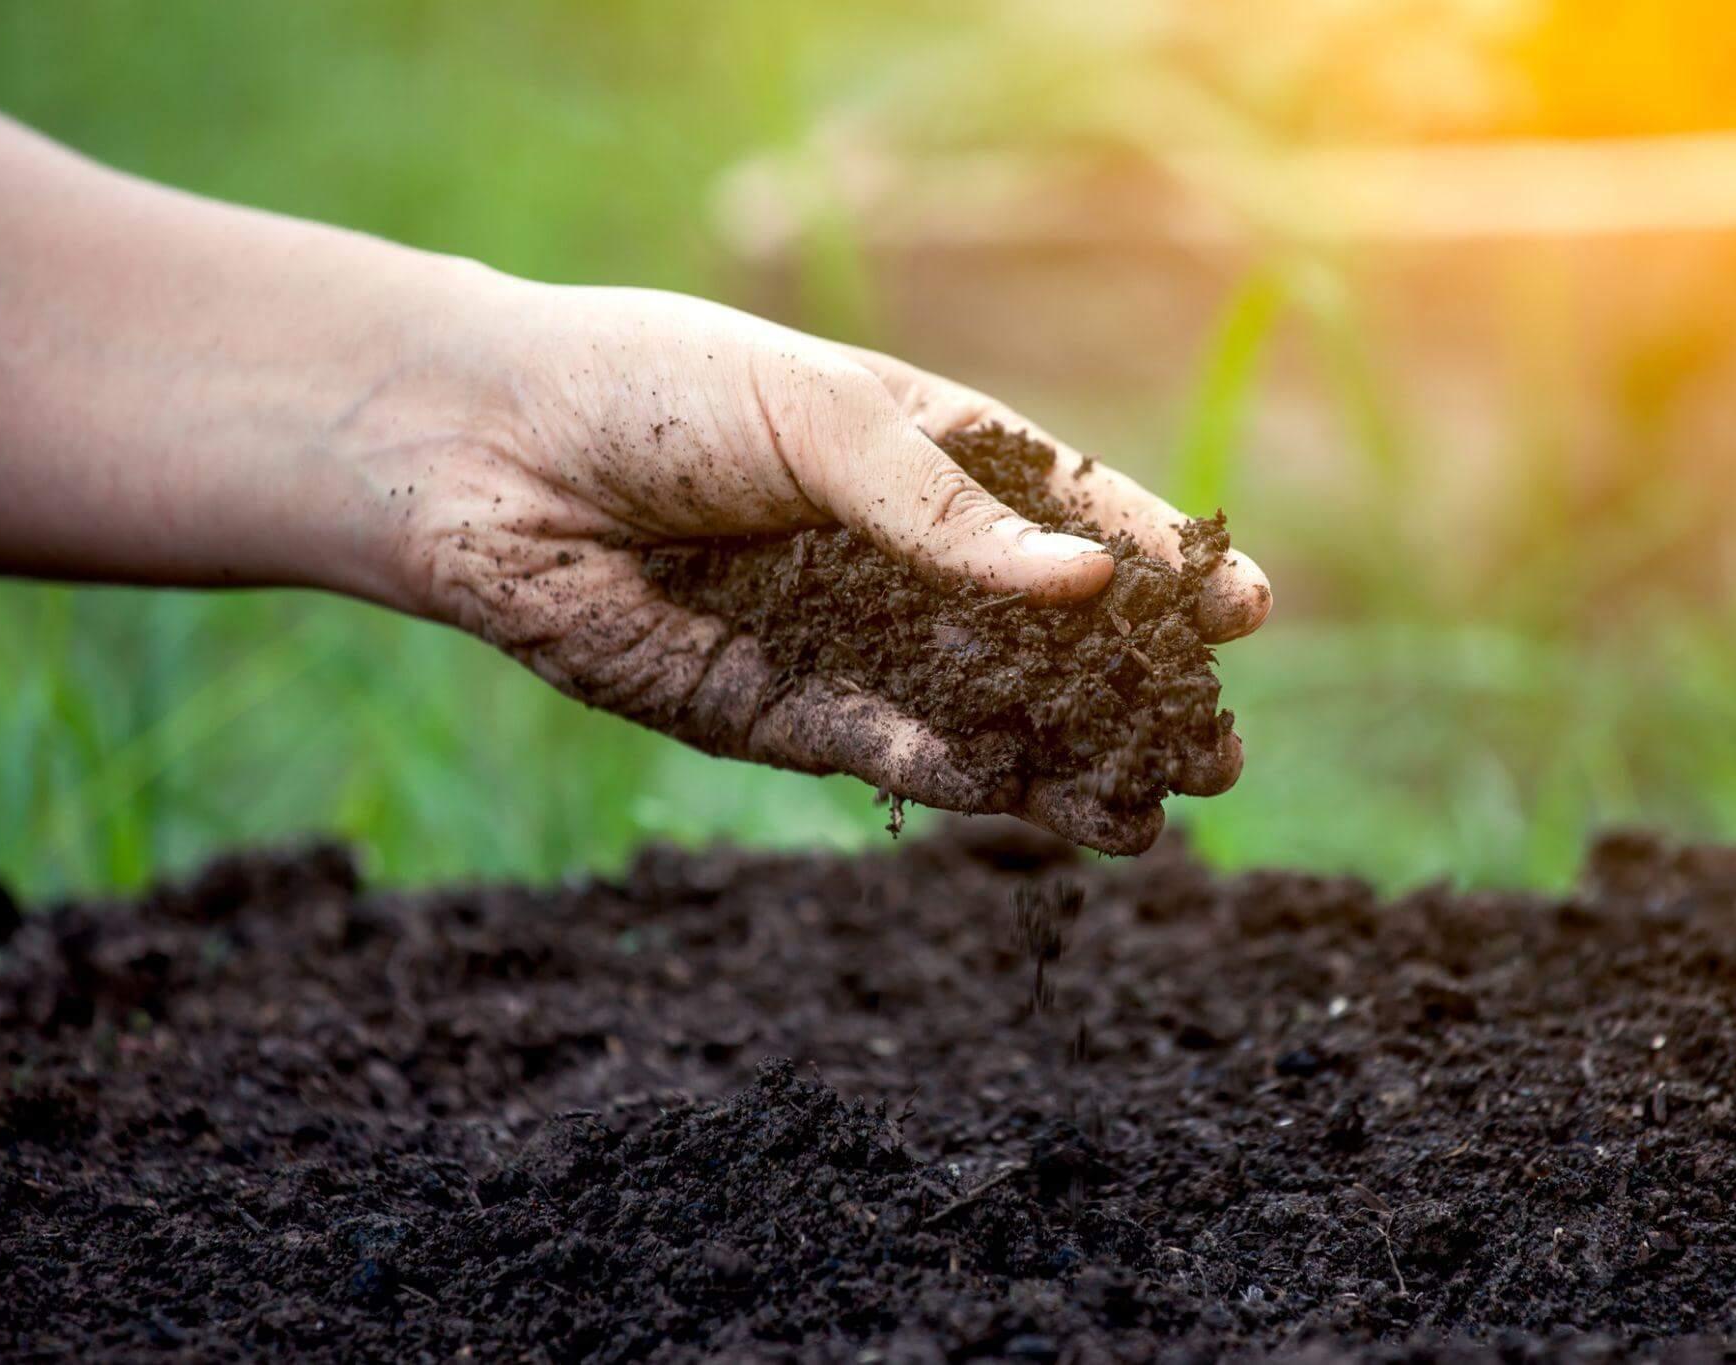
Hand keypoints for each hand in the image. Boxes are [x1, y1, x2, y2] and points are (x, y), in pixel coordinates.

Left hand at [386, 281, 1271, 852]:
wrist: (488, 456)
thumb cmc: (658, 391)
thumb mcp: (823, 420)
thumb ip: (946, 511)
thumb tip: (1089, 581)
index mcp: (929, 453)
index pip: (1073, 515)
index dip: (1161, 563)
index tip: (1247, 609)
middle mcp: (903, 556)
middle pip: (1047, 638)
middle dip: (1135, 695)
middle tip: (1219, 751)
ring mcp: (847, 639)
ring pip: (982, 716)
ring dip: (1066, 766)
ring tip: (1153, 817)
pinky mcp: (775, 711)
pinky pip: (883, 750)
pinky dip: (954, 775)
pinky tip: (1024, 800)